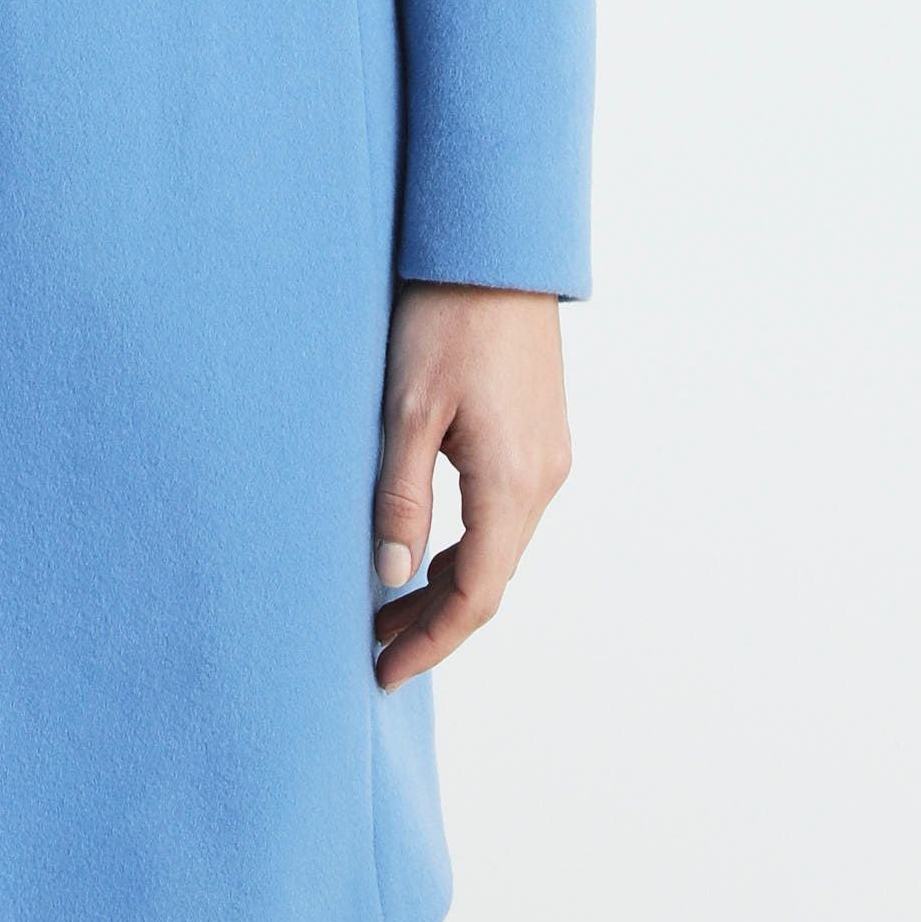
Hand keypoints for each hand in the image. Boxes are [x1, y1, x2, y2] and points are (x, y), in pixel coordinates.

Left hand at [370, 281, 569, 690]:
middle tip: (373, 648)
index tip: (383, 674)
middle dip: (432, 622)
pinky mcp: (539, 434)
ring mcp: (547, 456)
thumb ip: (400, 495)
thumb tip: (391, 575)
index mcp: (512, 483)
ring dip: (447, 583)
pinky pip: (505, 514)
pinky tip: (425, 544)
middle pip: (490, 580)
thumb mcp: (408, 408)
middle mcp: (542, 479)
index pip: (474, 596)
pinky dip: (466, 545)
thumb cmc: (444, 318)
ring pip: (498, 548)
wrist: (496, 248)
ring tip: (385, 604)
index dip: (430, 643)